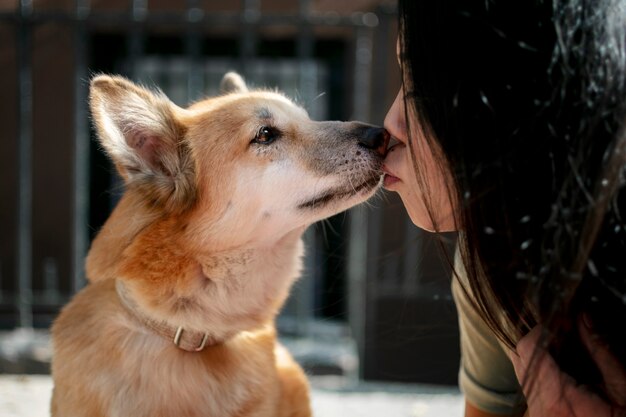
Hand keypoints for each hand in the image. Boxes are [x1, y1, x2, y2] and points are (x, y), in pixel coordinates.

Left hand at [510, 318, 625, 416]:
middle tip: (569, 332)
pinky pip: (531, 384)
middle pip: (521, 356)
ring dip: (543, 353)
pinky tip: (567, 369)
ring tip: (571, 350)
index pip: (528, 348)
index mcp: (557, 398)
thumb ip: (601, 350)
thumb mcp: (622, 389)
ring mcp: (534, 413)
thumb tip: (585, 317)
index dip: (543, 328)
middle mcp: (538, 407)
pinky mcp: (538, 415)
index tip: (563, 321)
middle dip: (542, 339)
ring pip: (523, 368)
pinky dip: (544, 370)